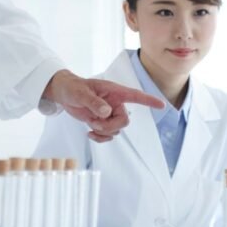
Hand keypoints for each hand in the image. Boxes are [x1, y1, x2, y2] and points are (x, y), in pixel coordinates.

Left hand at [44, 70, 164, 141]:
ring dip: (102, 131)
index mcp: (115, 92)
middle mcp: (116, 103)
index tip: (162, 105)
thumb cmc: (73, 87)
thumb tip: (106, 112)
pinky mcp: (103, 122)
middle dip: (110, 126)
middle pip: (124, 121)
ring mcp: (110, 114)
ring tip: (90, 122)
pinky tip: (90, 133)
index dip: (149, 101)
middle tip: (95, 122)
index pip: (136, 96)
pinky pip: (108, 136)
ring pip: (116, 130)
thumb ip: (93, 102)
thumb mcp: (81, 93)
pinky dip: (100, 138)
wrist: (64, 94)